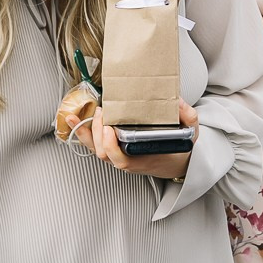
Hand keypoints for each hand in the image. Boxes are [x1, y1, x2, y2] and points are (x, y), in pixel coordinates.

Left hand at [79, 101, 197, 180]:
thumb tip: (178, 101)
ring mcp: (118, 156)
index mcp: (143, 159)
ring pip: (95, 149)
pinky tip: (72, 119)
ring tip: (78, 115)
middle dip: (97, 132)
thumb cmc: (179, 148)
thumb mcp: (190, 133)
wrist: (176, 161)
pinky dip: (81, 132)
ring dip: (84, 132)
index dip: (111, 146)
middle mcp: (127, 160)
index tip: (109, 129)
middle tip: (102, 111)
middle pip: (103, 152)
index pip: (121, 159)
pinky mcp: (112, 149)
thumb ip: (188, 117)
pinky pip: (93, 144)